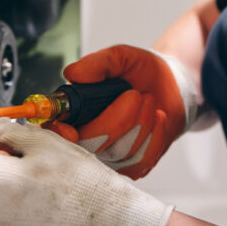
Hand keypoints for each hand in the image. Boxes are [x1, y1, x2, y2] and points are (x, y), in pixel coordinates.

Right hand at [58, 45, 200, 178]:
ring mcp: (110, 158)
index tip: (71, 131)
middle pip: (92, 145)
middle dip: (118, 120)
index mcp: (74, 112)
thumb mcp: (120, 57)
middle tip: (135, 95)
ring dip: (142, 121)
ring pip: (121, 152)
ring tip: (148, 101)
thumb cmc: (139, 71)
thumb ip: (98, 63)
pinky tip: (157, 118)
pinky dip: (156, 133)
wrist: (172, 85)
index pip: (54, 134)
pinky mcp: (134, 167)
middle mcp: (87, 139)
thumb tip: (73, 74)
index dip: (58, 137)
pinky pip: (143, 159)